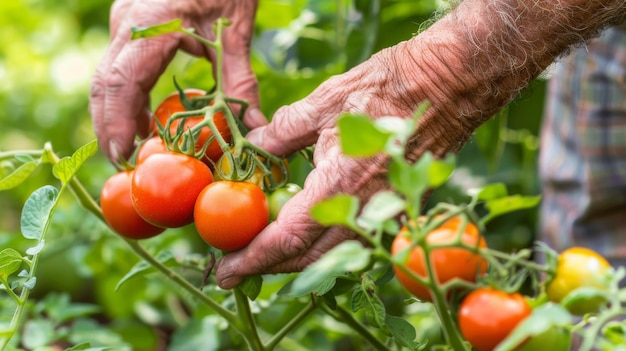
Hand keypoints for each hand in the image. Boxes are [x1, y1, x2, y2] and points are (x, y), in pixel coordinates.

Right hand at [90, 0, 263, 161]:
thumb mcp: (236, 28)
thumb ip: (241, 80)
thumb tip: (254, 129)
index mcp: (151, 24)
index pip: (121, 82)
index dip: (117, 123)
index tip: (123, 156)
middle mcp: (128, 24)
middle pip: (104, 84)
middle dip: (110, 126)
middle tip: (125, 164)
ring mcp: (125, 23)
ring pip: (107, 78)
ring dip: (117, 115)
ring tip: (135, 150)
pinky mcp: (131, 27)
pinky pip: (120, 69)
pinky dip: (127, 99)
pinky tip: (145, 120)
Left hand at [216, 47, 425, 288]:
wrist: (447, 85)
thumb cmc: (388, 88)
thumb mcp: (324, 101)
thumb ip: (281, 132)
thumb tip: (250, 147)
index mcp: (340, 184)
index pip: (289, 239)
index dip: (254, 259)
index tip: (225, 271)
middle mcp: (364, 209)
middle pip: (309, 259)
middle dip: (268, 268)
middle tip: (234, 269)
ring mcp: (385, 212)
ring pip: (333, 255)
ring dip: (296, 262)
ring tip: (264, 257)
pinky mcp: (397, 208)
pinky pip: (355, 240)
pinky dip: (325, 247)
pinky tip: (307, 236)